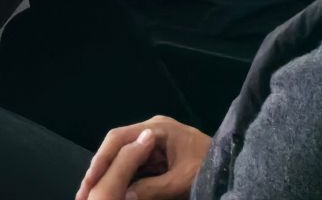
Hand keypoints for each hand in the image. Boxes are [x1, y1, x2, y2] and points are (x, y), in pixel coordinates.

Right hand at [75, 118, 211, 199]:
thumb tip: (123, 196)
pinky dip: (126, 179)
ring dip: (112, 175)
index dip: (102, 159)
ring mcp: (157, 144)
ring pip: (126, 158)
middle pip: (119, 147)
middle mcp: (153, 132)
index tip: (89, 179)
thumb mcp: (182, 181)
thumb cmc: (211, 169)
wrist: (235, 168)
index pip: (120, 139)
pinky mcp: (161, 157)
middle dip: (102, 169)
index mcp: (158, 129)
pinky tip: (116, 191)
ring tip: (96, 193)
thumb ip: (153, 188)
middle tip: (85, 191)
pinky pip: (137, 167)